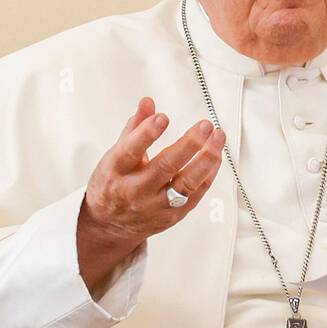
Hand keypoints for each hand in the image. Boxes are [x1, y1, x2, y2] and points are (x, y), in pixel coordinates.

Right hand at [76, 97, 224, 292]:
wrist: (109, 225)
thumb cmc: (113, 183)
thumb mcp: (115, 155)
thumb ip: (135, 128)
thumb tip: (148, 102)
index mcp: (115, 171)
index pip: (131, 151)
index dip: (147, 134)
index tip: (163, 117)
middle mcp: (135, 190)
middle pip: (165, 167)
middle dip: (188, 145)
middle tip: (205, 125)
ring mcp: (155, 206)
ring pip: (185, 184)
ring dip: (205, 159)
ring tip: (218, 137)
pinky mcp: (171, 216)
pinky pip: (195, 195)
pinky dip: (208, 174)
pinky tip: (215, 156)